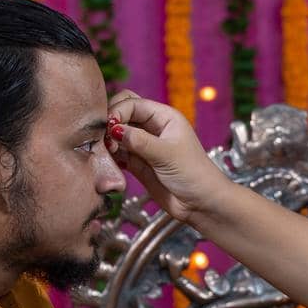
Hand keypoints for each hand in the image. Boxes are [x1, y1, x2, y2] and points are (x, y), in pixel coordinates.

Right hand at [106, 89, 230, 221]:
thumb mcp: (167, 154)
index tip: (109, 125)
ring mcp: (144, 145)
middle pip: (123, 114)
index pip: (133, 103)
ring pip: (118, 134)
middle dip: (111, 123)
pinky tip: (111, 161)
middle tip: (106, 138)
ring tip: (109, 152)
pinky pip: (118, 153)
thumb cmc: (194, 174)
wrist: (201, 204)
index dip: (118, 111)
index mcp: (164, 117)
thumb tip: (114, 129)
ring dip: (109, 141)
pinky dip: (111, 156)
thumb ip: (139, 141)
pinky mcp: (137, 163)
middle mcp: (152, 128)